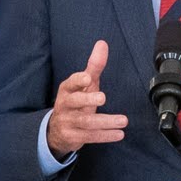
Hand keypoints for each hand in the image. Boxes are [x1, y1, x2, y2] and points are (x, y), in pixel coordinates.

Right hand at [46, 40, 127, 158]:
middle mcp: (65, 105)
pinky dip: (105, 135)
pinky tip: (119, 134)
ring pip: (85, 122)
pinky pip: (90, 136)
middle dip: (88, 100)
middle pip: (74, 102)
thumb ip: (94, 65)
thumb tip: (102, 43)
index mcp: (67, 90)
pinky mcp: (73, 136)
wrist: (57, 130)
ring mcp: (68, 122)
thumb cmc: (75, 101)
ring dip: (105, 121)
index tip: (88, 78)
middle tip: (103, 97)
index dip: (78, 80)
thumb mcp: (84, 84)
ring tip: (123, 120)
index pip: (71, 83)